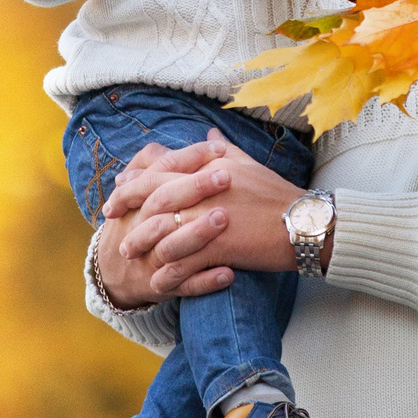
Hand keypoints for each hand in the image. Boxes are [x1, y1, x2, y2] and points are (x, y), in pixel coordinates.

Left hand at [108, 129, 305, 290]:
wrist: (304, 223)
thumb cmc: (277, 194)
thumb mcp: (248, 164)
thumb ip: (221, 151)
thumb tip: (208, 135)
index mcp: (209, 168)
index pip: (161, 171)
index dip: (134, 183)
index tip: (116, 192)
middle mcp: (206, 190)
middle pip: (155, 199)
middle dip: (129, 213)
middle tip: (113, 225)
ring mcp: (211, 218)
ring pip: (164, 231)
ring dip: (143, 245)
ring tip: (129, 255)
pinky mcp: (221, 246)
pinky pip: (185, 262)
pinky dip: (167, 274)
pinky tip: (157, 282)